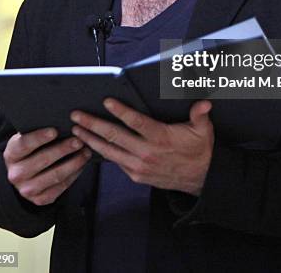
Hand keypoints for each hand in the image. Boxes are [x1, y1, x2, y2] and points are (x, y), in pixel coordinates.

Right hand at [4, 128, 91, 205]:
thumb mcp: (28, 138)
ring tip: (86, 151)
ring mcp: (27, 190)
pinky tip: (83, 164)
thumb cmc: (32, 148)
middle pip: (42, 160)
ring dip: (74, 163)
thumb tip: (62, 119)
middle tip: (79, 140)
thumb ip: (38, 130)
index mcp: (11, 154)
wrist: (25, 174)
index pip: (23, 145)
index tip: (55, 130)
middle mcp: (16, 174)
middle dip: (62, 149)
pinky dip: (74, 174)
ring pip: (55, 176)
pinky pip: (61, 187)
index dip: (39, 138)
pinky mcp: (40, 200)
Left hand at [71, 99, 213, 195]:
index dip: (120, 111)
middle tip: (77, 115)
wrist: (200, 179)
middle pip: (114, 136)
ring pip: (110, 151)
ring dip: (91, 139)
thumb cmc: (199, 150)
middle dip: (93, 124)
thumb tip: (204, 104)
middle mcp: (147, 153)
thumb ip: (200, 115)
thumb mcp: (203, 130)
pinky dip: (102, 153)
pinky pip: (116, 162)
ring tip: (76, 130)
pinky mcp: (136, 175)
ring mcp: (139, 166)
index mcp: (160, 138)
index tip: (107, 101)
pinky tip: (91, 145)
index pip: (136, 122)